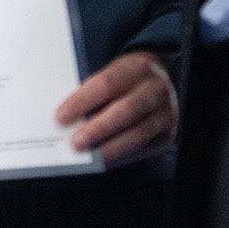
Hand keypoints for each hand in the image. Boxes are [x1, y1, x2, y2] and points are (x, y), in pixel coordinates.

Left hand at [57, 50, 178, 167]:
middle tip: (75, 142)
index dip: (82, 102)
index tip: (61, 117)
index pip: (106, 84)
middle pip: (125, 110)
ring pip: (138, 133)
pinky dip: (122, 156)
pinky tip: (104, 160)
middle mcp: (156, 88)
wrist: (158, 82)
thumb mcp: (111, 73)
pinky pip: (144, 148)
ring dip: (110, 147)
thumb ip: (92, 90)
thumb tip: (66, 116)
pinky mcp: (167, 133)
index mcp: (137, 66)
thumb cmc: (125, 79)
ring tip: (88, 156)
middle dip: (98, 128)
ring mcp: (166, 112)